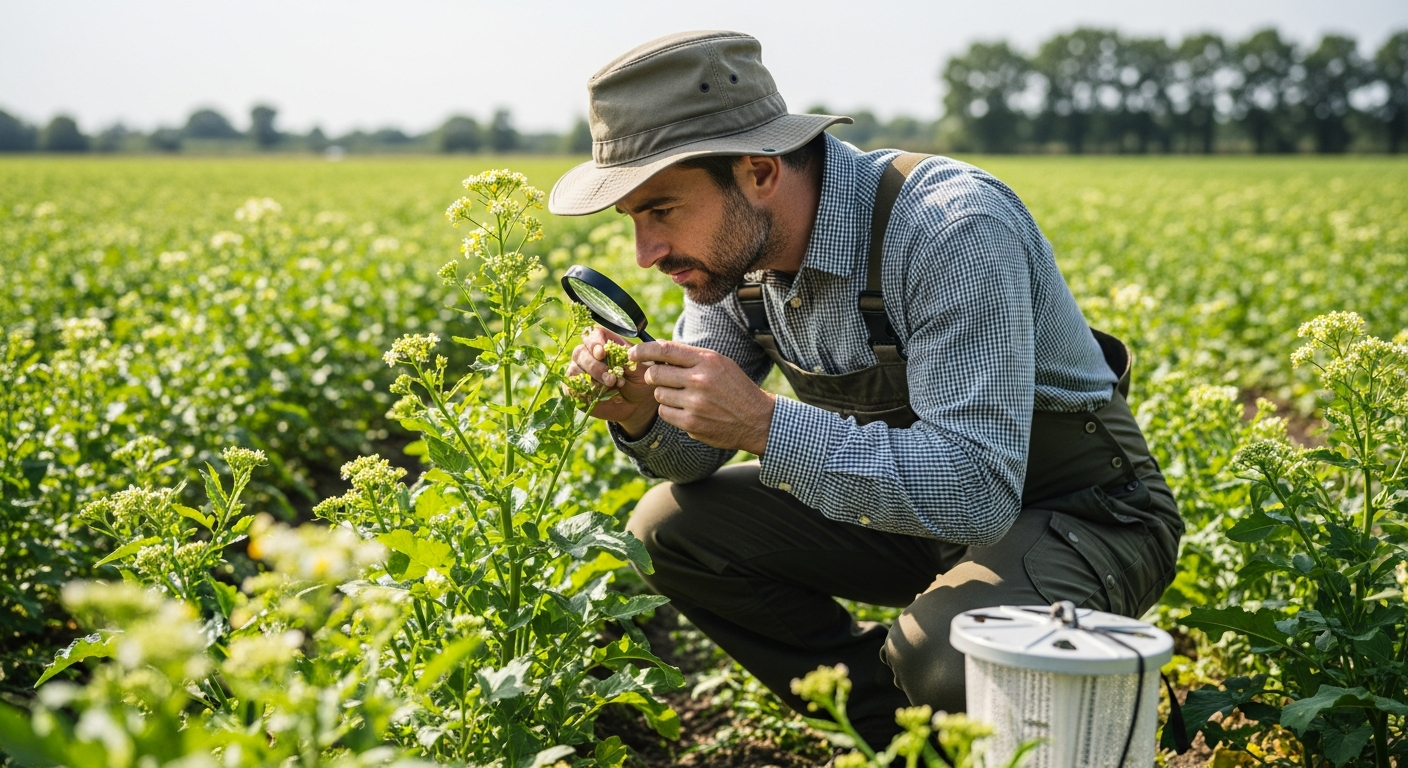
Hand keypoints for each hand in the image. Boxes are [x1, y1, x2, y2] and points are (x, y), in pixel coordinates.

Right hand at [567, 326, 658, 436]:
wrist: (638, 403)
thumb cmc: (640, 380)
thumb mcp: (642, 368)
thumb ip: (632, 358)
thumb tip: (625, 353)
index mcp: (606, 343)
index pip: (592, 335)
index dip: (594, 343)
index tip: (602, 353)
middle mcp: (589, 355)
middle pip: (580, 352)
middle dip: (594, 365)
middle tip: (611, 378)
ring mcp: (581, 372)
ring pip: (574, 369)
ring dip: (591, 379)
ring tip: (610, 387)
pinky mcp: (577, 389)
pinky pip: (572, 387)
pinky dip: (584, 391)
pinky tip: (598, 395)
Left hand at [629, 340, 774, 454]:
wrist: (756, 419)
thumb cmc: (735, 388)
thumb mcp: (719, 363)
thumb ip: (690, 357)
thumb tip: (657, 350)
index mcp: (707, 361)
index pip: (665, 350)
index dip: (643, 350)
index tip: (633, 353)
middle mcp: (700, 380)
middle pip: (655, 374)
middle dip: (652, 375)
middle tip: (659, 378)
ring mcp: (695, 403)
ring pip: (658, 394)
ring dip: (664, 395)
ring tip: (683, 396)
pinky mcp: (691, 423)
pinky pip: (665, 413)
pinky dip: (670, 411)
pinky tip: (686, 410)